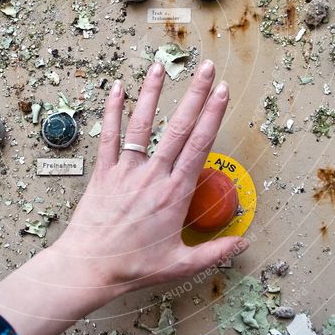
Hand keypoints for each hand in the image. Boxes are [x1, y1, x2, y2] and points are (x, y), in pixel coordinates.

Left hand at [0, 59, 249, 334]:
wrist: (90, 267)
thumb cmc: (133, 267)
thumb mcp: (181, 265)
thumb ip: (215, 251)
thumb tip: (243, 243)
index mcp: (175, 194)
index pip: (200, 146)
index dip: (213, 116)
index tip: (223, 93)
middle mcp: (153, 175)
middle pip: (178, 127)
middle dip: (195, 94)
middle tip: (207, 69)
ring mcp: (126, 170)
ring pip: (142, 124)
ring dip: (152, 93)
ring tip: (161, 66)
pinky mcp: (103, 172)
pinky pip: (108, 136)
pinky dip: (112, 111)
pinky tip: (117, 88)